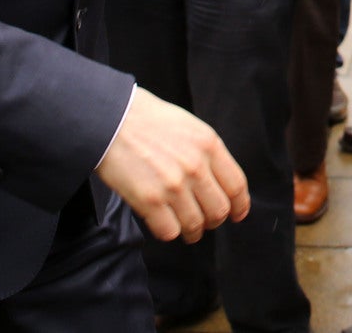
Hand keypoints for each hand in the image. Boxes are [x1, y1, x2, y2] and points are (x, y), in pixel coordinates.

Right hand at [96, 86, 249, 243]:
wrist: (111, 119)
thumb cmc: (148, 121)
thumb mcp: (190, 127)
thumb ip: (208, 153)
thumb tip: (220, 181)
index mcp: (209, 145)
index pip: (237, 186)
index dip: (239, 206)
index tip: (237, 215)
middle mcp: (196, 167)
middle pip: (219, 210)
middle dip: (214, 221)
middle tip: (205, 222)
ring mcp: (173, 185)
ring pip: (195, 225)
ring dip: (193, 232)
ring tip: (187, 231)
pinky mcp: (150, 200)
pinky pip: (169, 231)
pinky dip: (169, 232)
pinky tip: (164, 224)